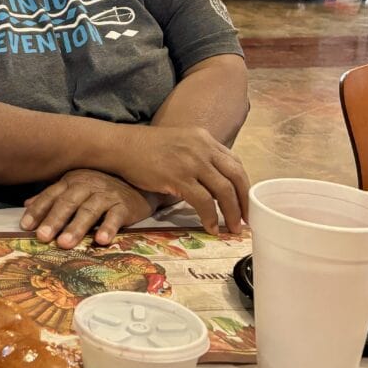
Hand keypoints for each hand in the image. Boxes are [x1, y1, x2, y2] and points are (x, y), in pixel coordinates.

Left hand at [20, 169, 153, 247]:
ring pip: (89, 210)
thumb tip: (26, 205)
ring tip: (64, 243)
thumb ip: (53, 196)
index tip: (25, 226)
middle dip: (54, 220)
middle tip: (42, 237)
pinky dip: (108, 228)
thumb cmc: (102, 188)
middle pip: (68, 202)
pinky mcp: (124, 205)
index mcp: (72, 181)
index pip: (51, 195)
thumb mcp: (76, 187)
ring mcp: (106, 195)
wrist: (138, 183)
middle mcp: (87, 185)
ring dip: (76, 227)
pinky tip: (101, 240)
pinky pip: (115, 217)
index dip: (38, 210)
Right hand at [115, 125, 248, 235]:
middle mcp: (202, 148)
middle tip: (247, 220)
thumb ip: (198, 156)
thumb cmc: (145, 148)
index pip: (235, 163)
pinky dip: (211, 217)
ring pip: (224, 191)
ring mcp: (191, 162)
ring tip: (232, 228)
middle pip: (236, 177)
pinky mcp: (178, 177)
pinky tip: (210, 227)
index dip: (243, 185)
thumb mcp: (179, 143)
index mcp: (204, 139)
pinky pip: (204, 202)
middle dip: (244, 202)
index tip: (245, 201)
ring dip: (232, 213)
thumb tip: (212, 182)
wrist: (120, 145)